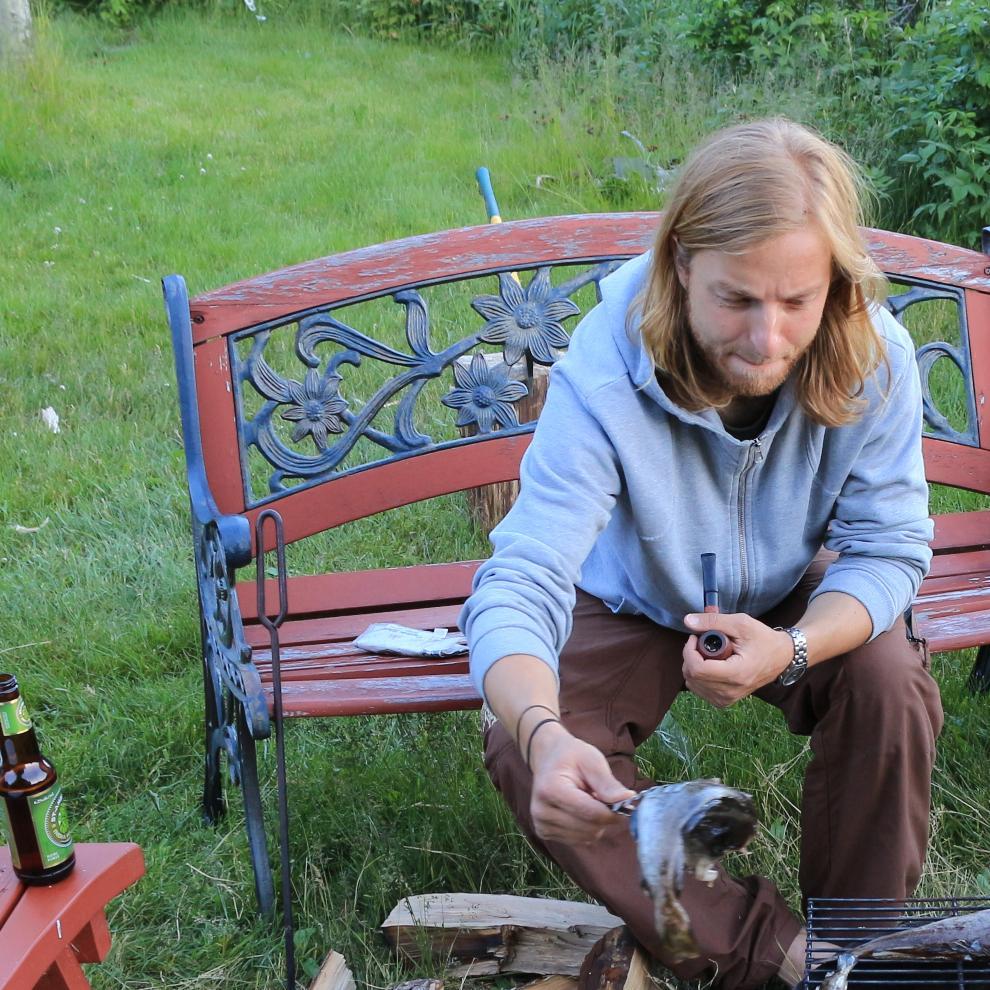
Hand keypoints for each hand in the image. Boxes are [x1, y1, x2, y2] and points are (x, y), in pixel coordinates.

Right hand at [526, 722, 635, 844]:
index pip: (591, 813)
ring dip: (597, 822)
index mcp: (551, 790)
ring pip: (587, 837)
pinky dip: (587, 827)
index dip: (613, 811)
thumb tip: (627, 800)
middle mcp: (541, 812)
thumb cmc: (571, 756)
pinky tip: (581, 810)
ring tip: (589, 800)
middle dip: (605, 815)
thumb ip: (607, 783)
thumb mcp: (591, 760)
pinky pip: (580, 840)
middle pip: (591, 828)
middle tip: (604, 796)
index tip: (625, 801)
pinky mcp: (545, 834)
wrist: (547, 758)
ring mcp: (541, 825)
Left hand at [682, 612, 793, 707]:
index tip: (695, 637)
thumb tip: (688, 621)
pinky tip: (709, 664)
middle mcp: (730, 691)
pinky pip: (699, 689)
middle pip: (692, 676)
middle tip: (701, 642)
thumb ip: (713, 621)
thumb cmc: (763, 639)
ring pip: (693, 684)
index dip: (689, 650)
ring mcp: (727, 699)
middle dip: (690, 656)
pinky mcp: (725, 701)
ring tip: (708, 654)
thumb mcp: (740, 623)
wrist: (781, 657)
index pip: (697, 669)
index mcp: (736, 674)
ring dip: (693, 665)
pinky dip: (698, 676)